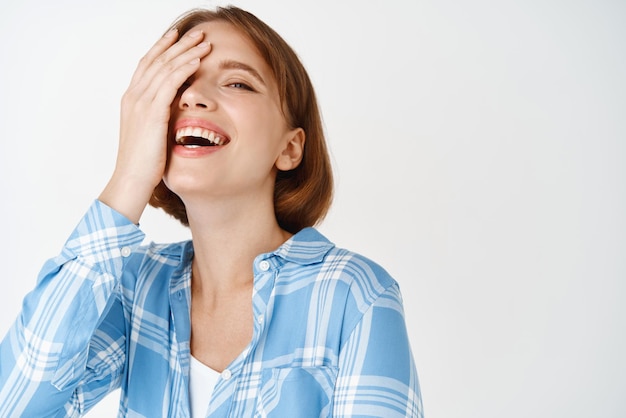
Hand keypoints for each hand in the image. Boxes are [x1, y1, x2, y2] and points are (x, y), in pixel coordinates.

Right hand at [99, 28, 210, 222]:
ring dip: (186, 52)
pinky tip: (198, 60)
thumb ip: (160, 118)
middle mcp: (133, 96)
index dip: (163, 48)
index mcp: (132, 100)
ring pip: (165, 67)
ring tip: (203, 41)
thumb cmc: (143, 164)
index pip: (148, 64)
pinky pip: (170, 83)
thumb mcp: (151, 134)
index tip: (177, 36)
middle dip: (178, 44)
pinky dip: (184, 69)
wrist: (131, 180)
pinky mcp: (151, 113)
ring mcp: (140, 103)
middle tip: (196, 32)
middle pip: (157, 60)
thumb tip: (175, 112)